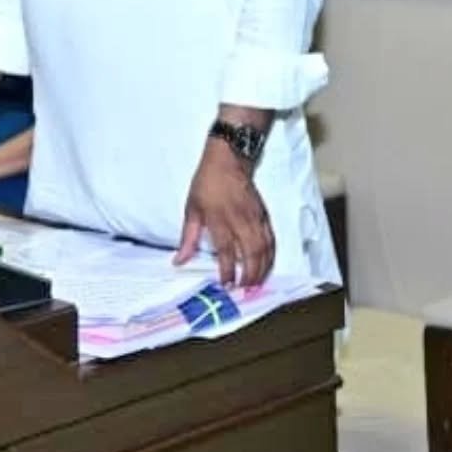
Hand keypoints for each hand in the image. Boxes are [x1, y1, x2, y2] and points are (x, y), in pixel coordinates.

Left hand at [175, 140, 273, 288]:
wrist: (228, 160)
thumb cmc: (207, 183)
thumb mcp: (191, 208)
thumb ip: (188, 237)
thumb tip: (179, 260)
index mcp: (220, 219)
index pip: (226, 251)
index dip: (227, 270)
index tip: (225, 285)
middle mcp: (240, 221)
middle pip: (250, 254)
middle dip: (249, 276)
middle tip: (244, 291)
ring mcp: (255, 219)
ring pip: (264, 250)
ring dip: (262, 270)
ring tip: (256, 285)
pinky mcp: (264, 216)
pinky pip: (271, 241)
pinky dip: (271, 257)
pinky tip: (266, 267)